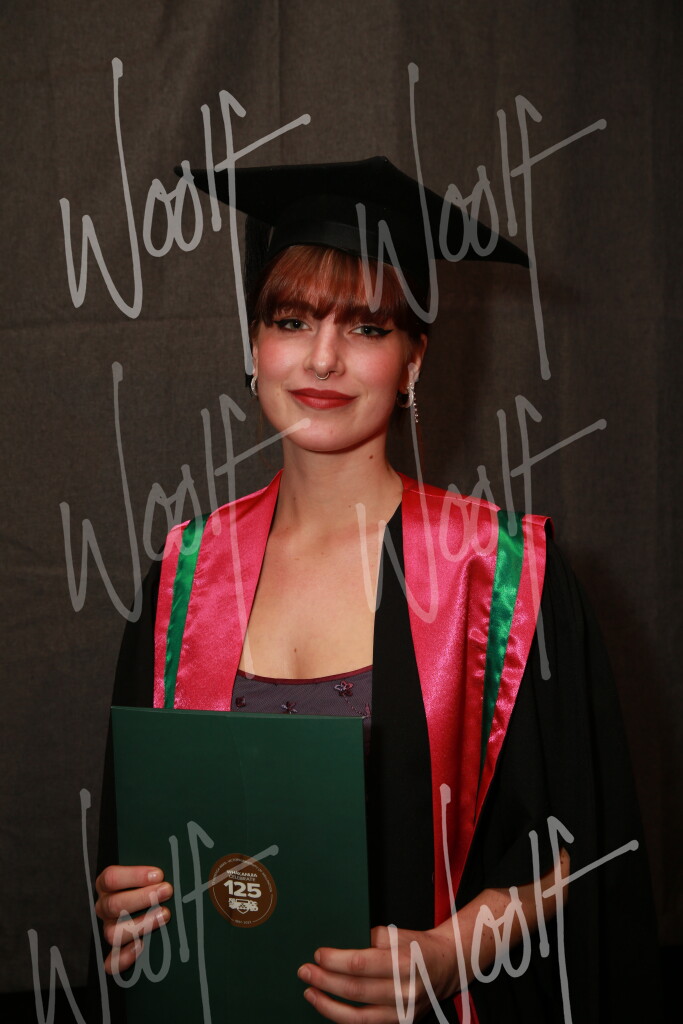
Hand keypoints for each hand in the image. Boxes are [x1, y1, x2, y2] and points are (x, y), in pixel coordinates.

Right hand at [94, 865, 172, 974]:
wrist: (154, 901)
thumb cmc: (154, 882)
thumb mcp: (152, 871)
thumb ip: (157, 866)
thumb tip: (182, 850)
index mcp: (108, 885)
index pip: (110, 878)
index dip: (133, 876)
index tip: (159, 874)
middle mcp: (105, 907)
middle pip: (114, 905)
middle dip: (143, 898)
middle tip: (167, 891)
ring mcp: (109, 929)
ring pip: (112, 933)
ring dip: (140, 924)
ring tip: (165, 914)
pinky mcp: (114, 953)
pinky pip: (111, 962)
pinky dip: (124, 958)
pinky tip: (142, 947)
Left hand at [297, 925, 457, 1022]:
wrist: (445, 967)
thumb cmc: (417, 947)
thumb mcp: (398, 933)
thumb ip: (372, 938)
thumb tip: (341, 948)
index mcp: (403, 963)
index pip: (361, 964)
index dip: (335, 961)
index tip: (318, 955)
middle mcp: (404, 991)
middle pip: (355, 991)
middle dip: (325, 981)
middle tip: (304, 972)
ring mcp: (402, 1013)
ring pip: (357, 1017)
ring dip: (328, 1006)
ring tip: (310, 993)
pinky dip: (344, 1019)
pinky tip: (329, 1007)